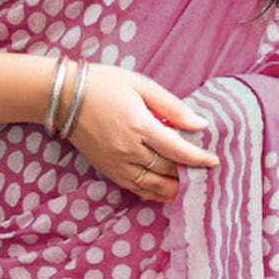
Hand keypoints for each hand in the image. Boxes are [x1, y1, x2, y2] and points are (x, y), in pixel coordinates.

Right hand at [63, 61, 219, 201]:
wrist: (63, 97)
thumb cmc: (104, 84)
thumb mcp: (141, 85)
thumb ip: (171, 106)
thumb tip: (199, 124)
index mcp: (139, 125)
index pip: (177, 149)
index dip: (198, 158)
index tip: (215, 162)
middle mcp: (128, 149)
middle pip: (168, 170)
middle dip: (189, 173)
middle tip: (206, 173)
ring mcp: (117, 163)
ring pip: (153, 185)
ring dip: (174, 188)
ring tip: (191, 187)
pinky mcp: (109, 170)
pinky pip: (136, 189)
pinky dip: (154, 193)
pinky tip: (167, 191)